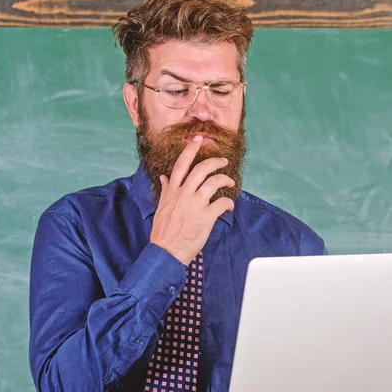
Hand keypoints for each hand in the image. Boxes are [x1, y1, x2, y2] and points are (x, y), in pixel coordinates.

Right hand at [150, 136, 234, 264]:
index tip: (198, 140)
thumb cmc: (164, 232)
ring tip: (230, 181)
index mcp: (172, 191)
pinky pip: (222, 203)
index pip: (181, 164)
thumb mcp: (161, 207)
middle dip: (215, 161)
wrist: (166, 251)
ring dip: (225, 179)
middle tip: (223, 161)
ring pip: (214, 182)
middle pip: (201, 169)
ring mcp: (195, 204)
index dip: (191, 150)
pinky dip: (229, 202)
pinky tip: (230, 206)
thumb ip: (166, 191)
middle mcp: (184, 194)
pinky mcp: (206, 217)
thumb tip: (164, 178)